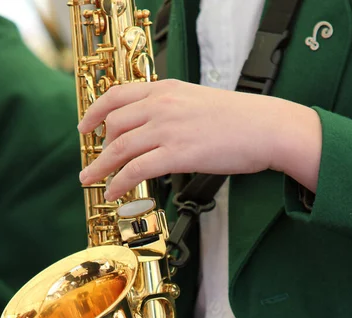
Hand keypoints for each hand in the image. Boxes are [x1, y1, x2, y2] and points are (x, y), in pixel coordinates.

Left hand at [78, 79, 321, 200]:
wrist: (266, 127)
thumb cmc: (239, 119)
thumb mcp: (198, 102)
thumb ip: (172, 110)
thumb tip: (155, 130)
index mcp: (165, 89)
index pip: (116, 95)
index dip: (94, 112)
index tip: (85, 127)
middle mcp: (161, 104)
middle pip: (114, 125)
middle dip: (97, 149)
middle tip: (90, 166)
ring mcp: (168, 128)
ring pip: (120, 148)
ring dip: (101, 168)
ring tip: (91, 182)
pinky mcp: (177, 153)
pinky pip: (136, 169)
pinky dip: (119, 183)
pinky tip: (113, 193)